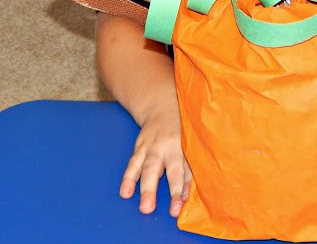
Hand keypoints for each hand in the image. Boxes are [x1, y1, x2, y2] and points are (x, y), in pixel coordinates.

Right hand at [120, 102, 191, 217]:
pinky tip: (125, 192)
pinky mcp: (140, 148)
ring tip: (145, 208)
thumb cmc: (181, 130)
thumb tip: (189, 195)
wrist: (161, 107)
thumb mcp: (190, 142)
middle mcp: (170, 148)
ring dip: (147, 189)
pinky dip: (128, 179)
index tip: (183, 204)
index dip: (186, 187)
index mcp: (186, 147)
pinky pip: (133, 164)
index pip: (187, 170)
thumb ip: (191, 166)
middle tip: (171, 210)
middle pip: (171, 170)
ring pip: (149, 169)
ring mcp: (153, 148)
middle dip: (172, 190)